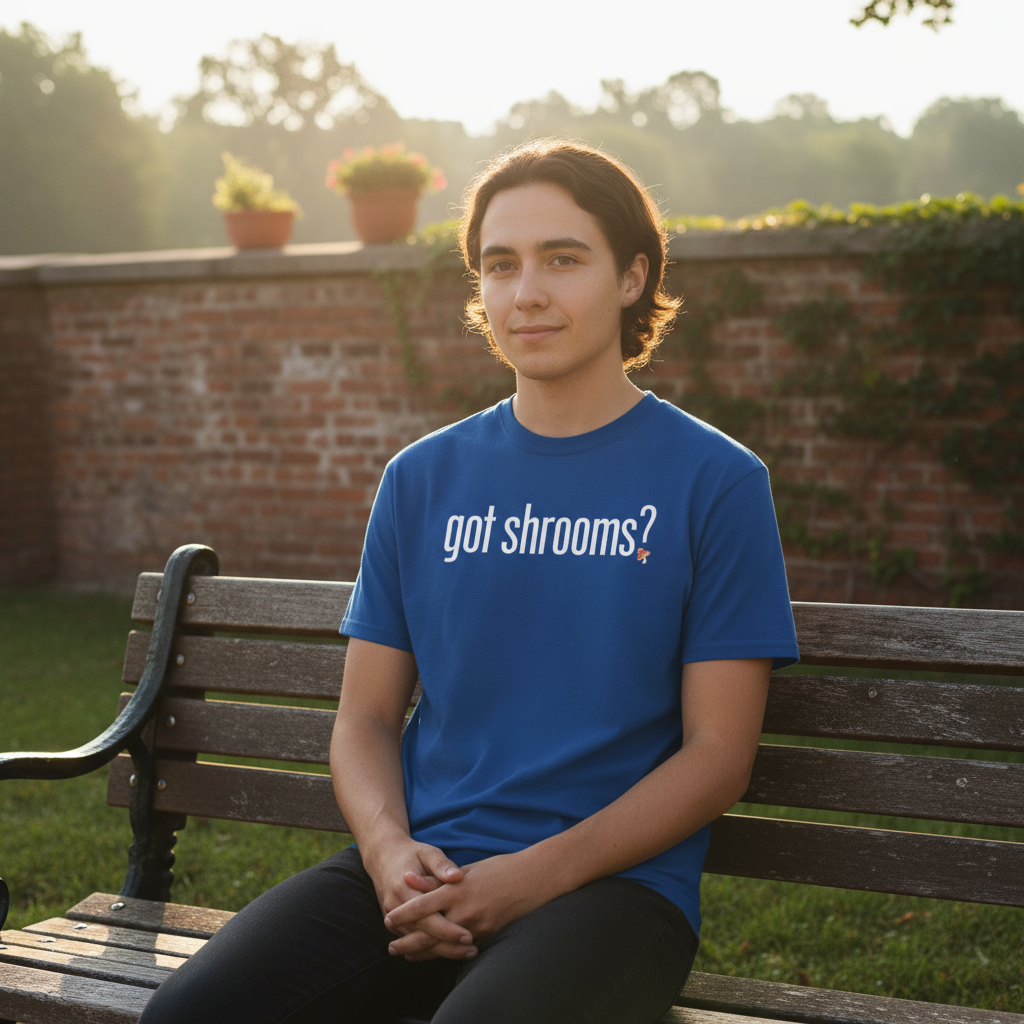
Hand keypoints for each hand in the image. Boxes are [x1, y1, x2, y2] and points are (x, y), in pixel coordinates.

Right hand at [362, 839, 477, 960]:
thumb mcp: (428, 853)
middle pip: (423, 935)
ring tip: (466, 954)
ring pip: (416, 942)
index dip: (448, 929)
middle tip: (473, 950)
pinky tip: (447, 953)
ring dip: (440, 951)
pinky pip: (411, 940)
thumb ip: (442, 865)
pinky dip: (428, 949)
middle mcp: (395, 907)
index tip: (469, 935)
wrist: (383, 857)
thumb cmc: (412, 854)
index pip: (428, 917)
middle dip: (448, 946)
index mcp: (404, 889)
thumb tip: (458, 877)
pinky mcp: (393, 922)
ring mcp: (391, 916)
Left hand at [384, 852, 555, 960]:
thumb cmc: (498, 869)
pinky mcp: (487, 934)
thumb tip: (410, 879)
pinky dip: (445, 951)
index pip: (422, 905)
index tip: (387, 919)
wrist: (531, 880)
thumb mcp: (466, 870)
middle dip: (408, 942)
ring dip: (423, 952)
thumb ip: (437, 878)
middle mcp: (464, 911)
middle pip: (429, 932)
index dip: (403, 914)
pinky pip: (460, 947)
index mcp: (457, 890)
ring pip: (443, 945)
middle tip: (391, 948)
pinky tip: (434, 953)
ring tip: (407, 954)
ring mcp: (476, 926)